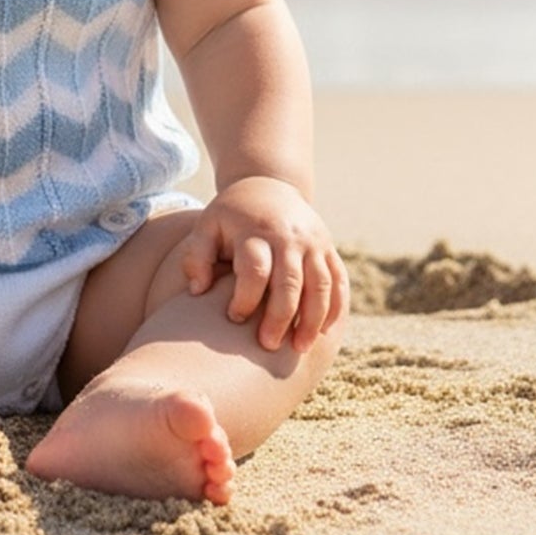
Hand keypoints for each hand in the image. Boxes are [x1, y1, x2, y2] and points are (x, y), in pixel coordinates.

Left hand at [178, 176, 348, 353]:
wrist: (269, 185)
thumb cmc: (231, 216)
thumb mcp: (207, 226)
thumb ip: (196, 255)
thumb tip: (197, 291)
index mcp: (255, 230)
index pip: (255, 270)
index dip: (244, 298)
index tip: (233, 318)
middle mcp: (288, 236)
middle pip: (290, 282)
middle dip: (280, 318)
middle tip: (267, 345)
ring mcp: (313, 242)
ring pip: (320, 286)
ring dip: (312, 320)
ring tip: (299, 348)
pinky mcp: (329, 248)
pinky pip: (339, 281)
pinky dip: (335, 308)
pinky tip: (323, 332)